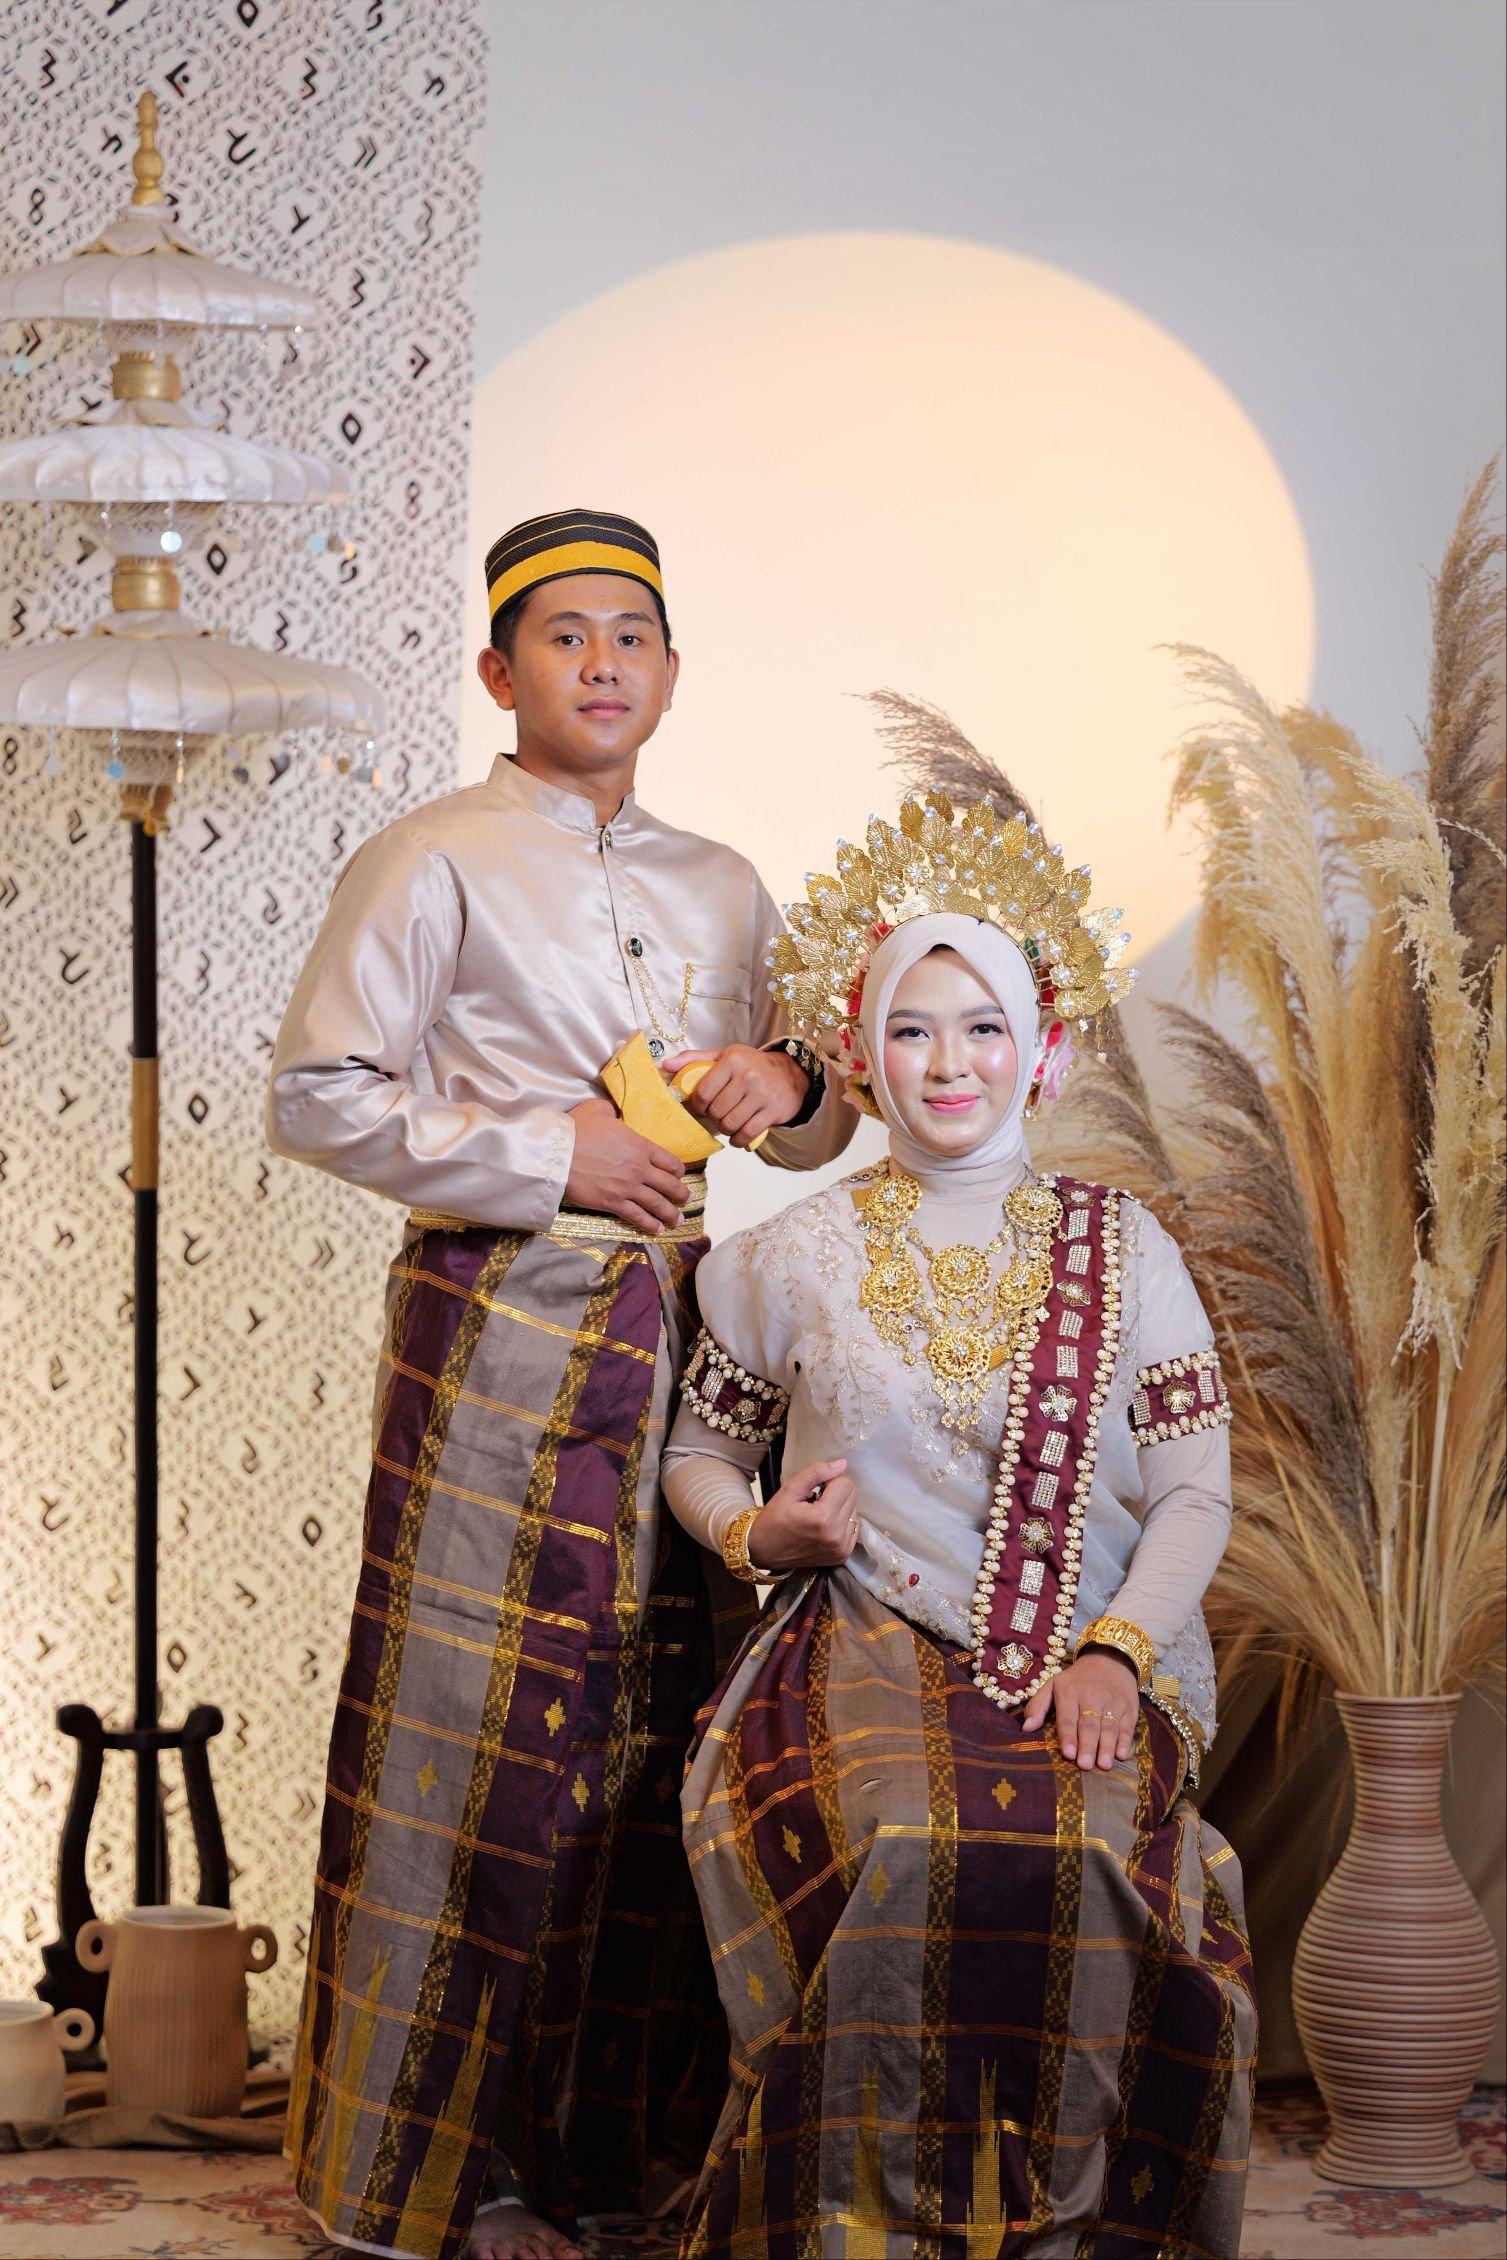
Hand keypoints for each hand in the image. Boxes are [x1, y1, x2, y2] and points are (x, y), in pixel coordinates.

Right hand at [565, 1098, 687, 1233]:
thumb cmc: (576, 1129)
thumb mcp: (599, 1109)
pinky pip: (637, 1216)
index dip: (678, 1170)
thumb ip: (613, 1110)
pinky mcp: (612, 1203)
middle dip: (680, 1194)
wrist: (557, 1153)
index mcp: (641, 1146)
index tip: (679, 1175)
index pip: (670, 1161)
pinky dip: (649, 1224)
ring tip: (677, 1220)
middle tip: (684, 1200)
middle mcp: (640, 1169)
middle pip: (669, 1184)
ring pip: (657, 1203)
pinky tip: (657, 1229)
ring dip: (670, 1213)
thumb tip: (616, 1111)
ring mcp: (627, 1188)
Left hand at [665, 1045, 810, 1147]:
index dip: (697, 1105)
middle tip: (718, 1114)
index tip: (701, 1106)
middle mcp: (747, 1076)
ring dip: (725, 1129)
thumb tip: (665, 1064)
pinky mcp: (772, 1111)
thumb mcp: (725, 1055)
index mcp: (732, 1061)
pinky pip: (747, 1133)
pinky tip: (737, 1135)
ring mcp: (761, 1095)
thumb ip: (694, 1059)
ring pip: (730, 1124)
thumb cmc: (751, 1065)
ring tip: (728, 1122)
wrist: (791, 1074)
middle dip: (713, 1117)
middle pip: (716, 1111)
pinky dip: (738, 1139)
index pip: (703, 1091)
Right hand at [746, 1459, 857, 1571]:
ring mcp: (842, 1547)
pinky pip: (853, 1526)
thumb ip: (815, 1472)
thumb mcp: (789, 1489)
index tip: (813, 1491)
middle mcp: (837, 1535)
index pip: (845, 1483)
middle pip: (853, 1496)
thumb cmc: (774, 1519)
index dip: (829, 1482)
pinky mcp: (843, 1554)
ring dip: (840, 1508)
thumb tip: (842, 1464)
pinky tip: (825, 1526)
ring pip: (854, 1511)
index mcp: (823, 1517)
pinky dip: (841, 1522)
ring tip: (819, 1515)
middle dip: (836, 1493)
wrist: (764, 1551)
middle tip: (815, 1502)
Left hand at [1022, 1653, 1138, 1770]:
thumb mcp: (1053, 1685)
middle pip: (1089, 1725)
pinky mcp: (1129, 1708)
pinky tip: (1121, 1755)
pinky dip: (1125, 1741)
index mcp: (1069, 1693)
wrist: (1109, 1660)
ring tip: (1103, 1765)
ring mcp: (1112, 1702)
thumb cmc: (1076, 1681)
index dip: (1069, 1736)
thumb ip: (1038, 1706)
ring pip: (1109, 1727)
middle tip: (1085, 1765)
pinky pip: (1128, 1726)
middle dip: (1087, 1746)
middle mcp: (1091, 1697)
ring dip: (1106, 1747)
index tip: (1068, 1754)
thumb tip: (1026, 1729)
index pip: (1068, 1718)